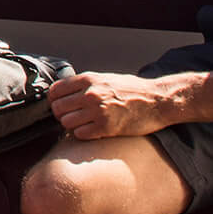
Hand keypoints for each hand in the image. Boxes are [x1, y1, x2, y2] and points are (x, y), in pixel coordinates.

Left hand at [48, 72, 186, 138]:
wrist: (158, 101)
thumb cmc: (133, 90)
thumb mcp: (106, 79)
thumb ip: (85, 84)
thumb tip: (64, 92)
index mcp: (89, 79)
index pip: (55, 90)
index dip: (54, 99)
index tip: (59, 104)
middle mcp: (91, 94)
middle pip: (58, 108)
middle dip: (61, 114)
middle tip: (70, 116)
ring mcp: (98, 111)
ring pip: (66, 123)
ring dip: (71, 126)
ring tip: (81, 124)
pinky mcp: (106, 128)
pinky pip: (80, 134)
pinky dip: (82, 134)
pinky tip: (91, 130)